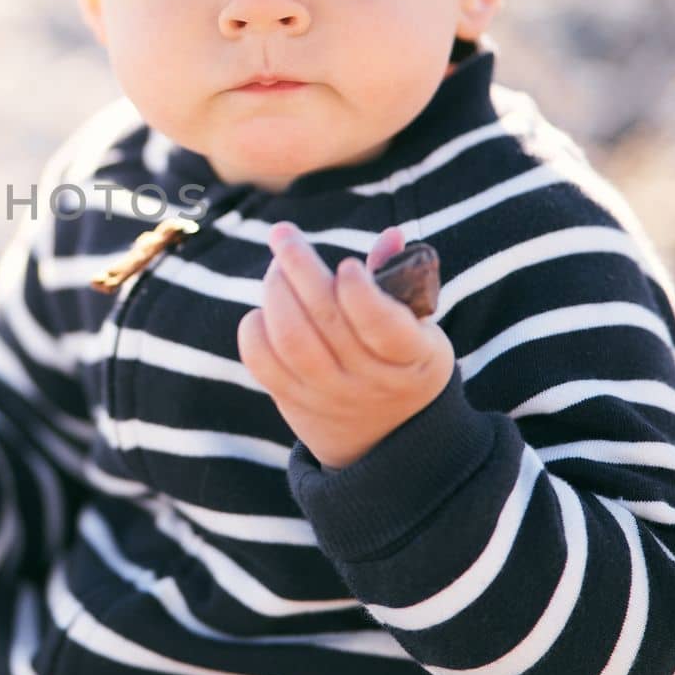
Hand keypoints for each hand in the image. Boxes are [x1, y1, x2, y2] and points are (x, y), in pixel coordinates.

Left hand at [237, 222, 455, 469]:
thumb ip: (398, 283)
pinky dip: (254, 330)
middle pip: (326, 319)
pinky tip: (263, 310)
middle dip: (299, 266)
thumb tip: (390, 235)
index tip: (347, 264)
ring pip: (291, 339)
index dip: (359, 291)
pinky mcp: (295, 402)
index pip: (382, 324)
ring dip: (275, 293)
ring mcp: (330, 394)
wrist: (388, 440)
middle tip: (283, 235)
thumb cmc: (402, 364)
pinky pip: (262, 363)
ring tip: (275, 269)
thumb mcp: (419, 330)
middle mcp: (370, 380)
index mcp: (412, 356)